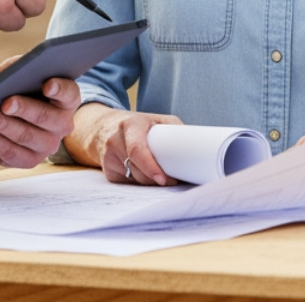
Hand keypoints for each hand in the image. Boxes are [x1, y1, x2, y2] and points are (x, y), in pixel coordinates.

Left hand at [0, 76, 80, 167]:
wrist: (4, 108)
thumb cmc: (16, 85)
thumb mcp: (18, 71)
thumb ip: (16, 70)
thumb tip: (5, 80)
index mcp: (67, 99)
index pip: (69, 93)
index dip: (59, 89)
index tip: (47, 85)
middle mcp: (63, 124)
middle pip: (46, 118)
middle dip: (24, 109)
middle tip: (6, 103)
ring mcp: (48, 145)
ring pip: (26, 137)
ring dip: (5, 127)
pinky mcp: (29, 160)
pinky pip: (11, 154)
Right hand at [65, 103, 182, 185]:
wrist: (108, 126)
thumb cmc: (141, 125)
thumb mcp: (159, 120)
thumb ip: (175, 132)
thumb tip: (196, 150)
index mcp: (130, 124)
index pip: (137, 150)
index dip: (150, 167)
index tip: (164, 180)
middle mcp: (115, 140)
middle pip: (137, 169)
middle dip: (156, 179)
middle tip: (173, 181)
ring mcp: (109, 157)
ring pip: (134, 179)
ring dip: (150, 182)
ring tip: (163, 178)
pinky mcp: (108, 171)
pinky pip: (128, 183)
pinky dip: (140, 183)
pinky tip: (146, 176)